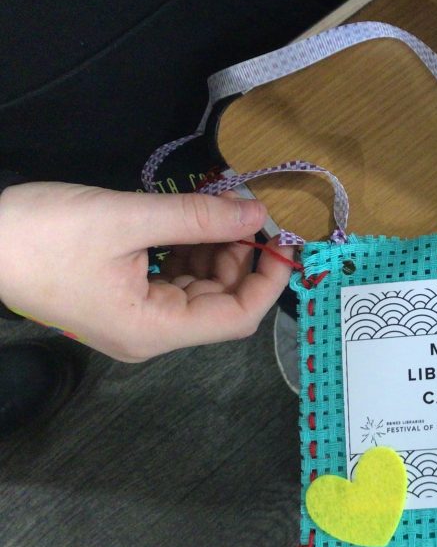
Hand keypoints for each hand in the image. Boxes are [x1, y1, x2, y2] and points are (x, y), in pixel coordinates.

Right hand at [0, 182, 293, 361]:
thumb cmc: (41, 233)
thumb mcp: (128, 218)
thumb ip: (198, 217)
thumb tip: (256, 212)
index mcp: (154, 329)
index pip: (236, 318)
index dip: (268, 282)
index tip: (284, 242)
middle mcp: (149, 335)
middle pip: (219, 304)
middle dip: (240, 259)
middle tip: (243, 212)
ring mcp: (133, 320)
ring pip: (197, 291)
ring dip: (214, 253)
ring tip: (213, 211)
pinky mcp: (119, 302)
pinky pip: (170, 283)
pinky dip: (187, 254)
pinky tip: (187, 223)